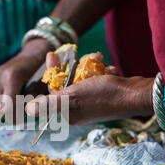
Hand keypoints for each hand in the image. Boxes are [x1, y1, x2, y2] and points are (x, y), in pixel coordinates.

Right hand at [0, 39, 52, 117]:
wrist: (33, 53)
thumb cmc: (41, 71)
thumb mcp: (41, 86)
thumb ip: (32, 100)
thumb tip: (24, 116)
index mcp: (12, 76)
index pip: (7, 105)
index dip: (13, 116)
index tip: (20, 121)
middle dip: (9, 113)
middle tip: (19, 116)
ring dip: (4, 107)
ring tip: (17, 103)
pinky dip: (1, 99)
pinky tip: (11, 94)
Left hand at [25, 52, 153, 123]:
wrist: (137, 94)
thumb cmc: (103, 95)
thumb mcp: (72, 97)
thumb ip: (49, 103)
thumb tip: (27, 110)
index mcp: (68, 113)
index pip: (52, 91)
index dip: (51, 73)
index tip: (51, 54)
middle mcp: (78, 109)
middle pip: (67, 83)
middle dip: (73, 66)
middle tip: (72, 51)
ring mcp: (92, 101)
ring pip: (83, 77)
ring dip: (90, 66)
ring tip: (99, 58)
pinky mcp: (105, 93)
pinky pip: (97, 78)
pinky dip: (102, 70)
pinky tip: (109, 68)